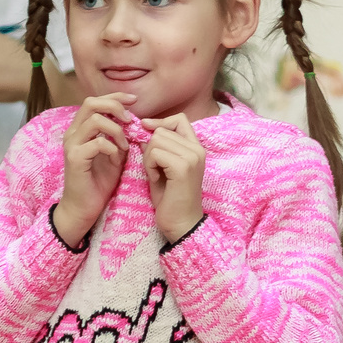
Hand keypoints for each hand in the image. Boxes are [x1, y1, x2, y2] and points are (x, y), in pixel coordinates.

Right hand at [52, 93, 133, 246]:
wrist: (84, 207)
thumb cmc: (98, 182)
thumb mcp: (114, 154)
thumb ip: (120, 137)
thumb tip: (135, 123)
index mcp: (80, 129)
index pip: (95, 101)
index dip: (115, 97)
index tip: (134, 101)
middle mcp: (73, 133)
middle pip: (91, 103)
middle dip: (115, 106)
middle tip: (130, 120)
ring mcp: (72, 145)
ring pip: (95, 120)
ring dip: (116, 130)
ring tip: (125, 144)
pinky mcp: (75, 159)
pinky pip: (98, 143)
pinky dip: (112, 147)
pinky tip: (117, 157)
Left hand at [144, 113, 206, 243]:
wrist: (181, 223)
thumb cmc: (170, 199)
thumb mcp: (161, 168)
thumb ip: (156, 149)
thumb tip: (145, 130)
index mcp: (195, 148)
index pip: (179, 119)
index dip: (160, 123)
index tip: (146, 131)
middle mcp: (197, 149)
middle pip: (161, 131)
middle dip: (149, 148)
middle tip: (154, 169)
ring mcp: (192, 157)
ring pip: (156, 140)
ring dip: (148, 158)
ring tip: (156, 175)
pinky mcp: (183, 166)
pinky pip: (155, 153)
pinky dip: (149, 166)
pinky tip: (156, 179)